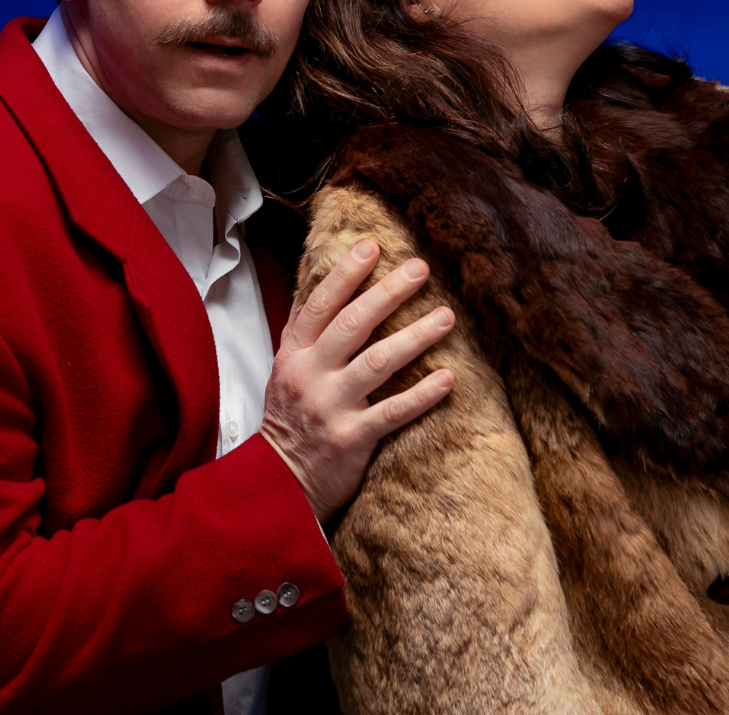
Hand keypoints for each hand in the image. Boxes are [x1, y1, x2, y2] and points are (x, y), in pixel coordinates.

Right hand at [259, 238, 456, 522]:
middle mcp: (310, 376)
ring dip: (415, 337)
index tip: (372, 247)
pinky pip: (393, 412)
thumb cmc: (290, 418)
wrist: (279, 482)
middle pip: (352, 325)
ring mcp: (331, 407)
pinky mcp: (352, 438)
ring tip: (447, 317)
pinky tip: (448, 379)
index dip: (346, 275)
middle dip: (388, 293)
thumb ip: (304, 329)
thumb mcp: (286, 369)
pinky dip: (422, 395)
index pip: (320, 305)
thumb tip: (318, 279)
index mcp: (294, 354)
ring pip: (377, 363)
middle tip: (420, 269)